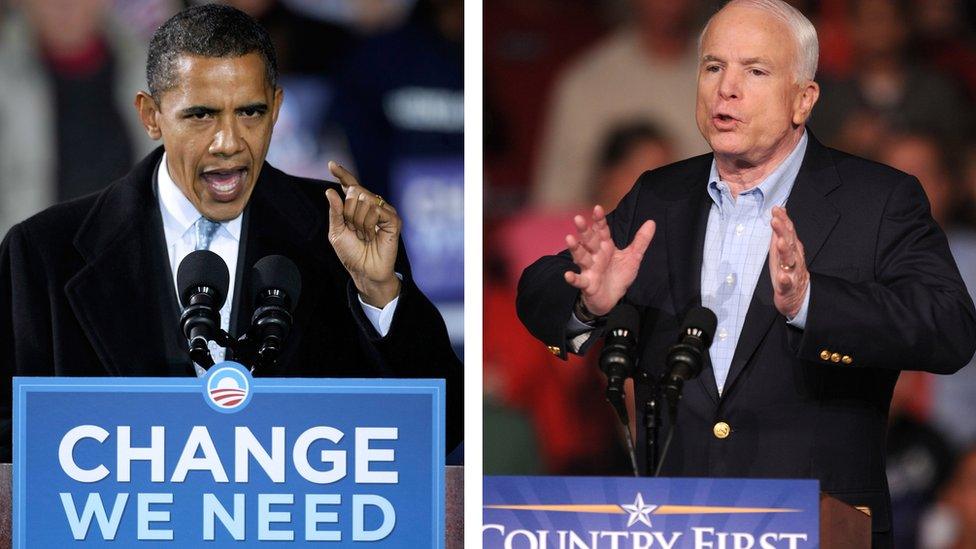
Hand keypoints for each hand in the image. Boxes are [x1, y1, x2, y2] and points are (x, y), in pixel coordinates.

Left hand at [324, 161, 400, 307]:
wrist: (364, 271)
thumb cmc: (351, 253)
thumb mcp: (336, 232)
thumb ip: (335, 211)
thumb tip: (330, 190)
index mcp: (356, 206)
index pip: (350, 185)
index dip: (342, 174)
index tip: (331, 165)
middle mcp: (371, 205)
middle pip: (354, 192)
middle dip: (348, 213)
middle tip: (354, 230)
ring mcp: (383, 211)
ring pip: (364, 200)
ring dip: (358, 222)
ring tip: (364, 236)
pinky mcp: (393, 220)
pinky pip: (376, 210)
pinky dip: (369, 224)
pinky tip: (372, 236)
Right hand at [563, 205, 655, 316]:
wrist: (612, 299)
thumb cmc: (619, 275)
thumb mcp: (633, 257)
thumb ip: (641, 241)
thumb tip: (652, 222)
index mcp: (606, 247)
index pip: (602, 231)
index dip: (599, 220)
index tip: (597, 208)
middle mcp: (596, 256)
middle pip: (589, 241)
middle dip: (584, 230)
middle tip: (578, 218)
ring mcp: (590, 269)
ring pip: (581, 257)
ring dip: (575, 248)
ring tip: (569, 238)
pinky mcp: (588, 284)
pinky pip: (579, 281)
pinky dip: (573, 278)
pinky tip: (567, 275)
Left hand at [769, 206, 808, 318]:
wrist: (797, 296)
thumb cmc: (788, 270)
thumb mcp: (784, 249)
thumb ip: (782, 231)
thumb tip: (779, 211)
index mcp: (791, 249)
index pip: (789, 232)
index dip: (783, 220)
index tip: (776, 209)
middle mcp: (794, 258)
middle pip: (790, 243)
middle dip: (783, 231)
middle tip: (775, 220)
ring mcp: (792, 272)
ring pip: (790, 261)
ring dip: (785, 251)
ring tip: (779, 243)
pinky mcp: (788, 287)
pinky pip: (787, 283)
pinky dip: (785, 280)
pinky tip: (782, 276)